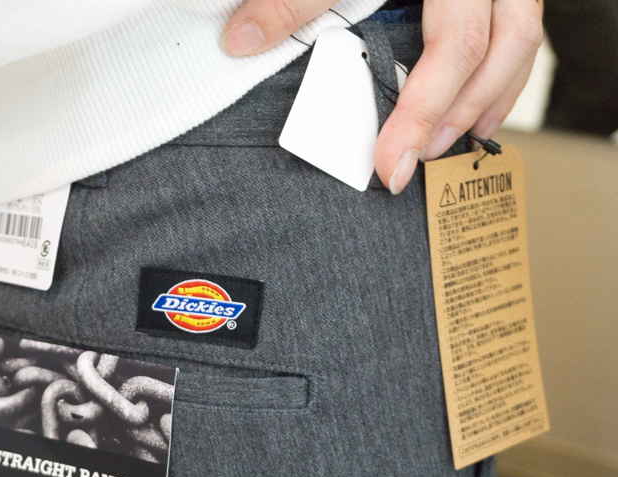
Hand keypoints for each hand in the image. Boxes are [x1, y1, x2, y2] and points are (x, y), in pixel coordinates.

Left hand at [221, 0, 543, 193]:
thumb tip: (241, 38)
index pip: (451, 46)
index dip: (420, 110)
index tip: (390, 162)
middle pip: (498, 48)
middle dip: (455, 114)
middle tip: (414, 162)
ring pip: (523, 39)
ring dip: (488, 99)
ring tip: (451, 143)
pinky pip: (522, 26)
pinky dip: (501, 72)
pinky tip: (476, 100)